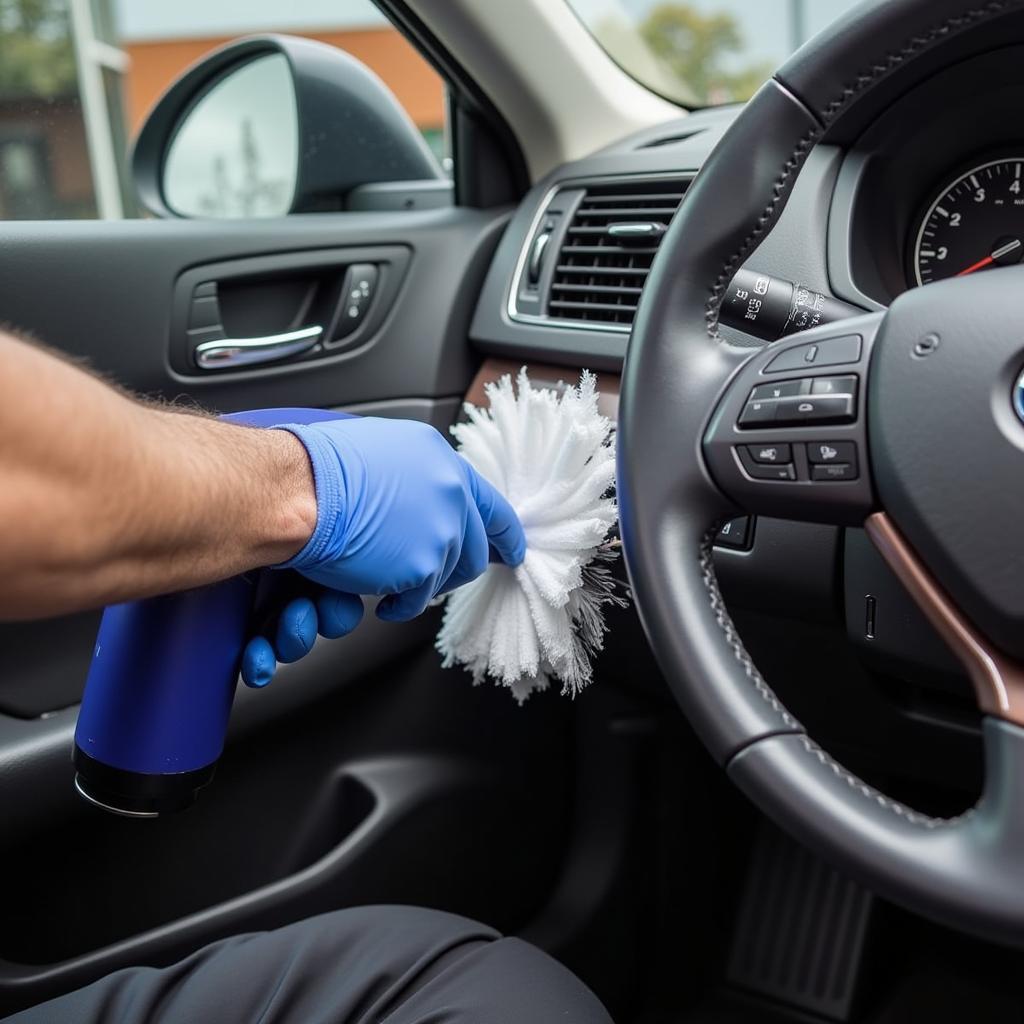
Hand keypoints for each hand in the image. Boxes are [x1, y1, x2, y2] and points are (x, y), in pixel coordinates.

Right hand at [240, 416, 523, 686]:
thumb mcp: (377, 453)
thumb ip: (410, 476)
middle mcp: (448, 490)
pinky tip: (379, 598)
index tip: (511, 549)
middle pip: (474, 545)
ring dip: (420, 584)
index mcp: (437, 457)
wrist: (293, 489)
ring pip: (448, 575)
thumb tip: (416, 496)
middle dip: (456, 566)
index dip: (502, 530)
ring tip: (388, 581)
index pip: (487, 500)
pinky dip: (398, 605)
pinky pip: (418, 600)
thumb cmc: (314, 468)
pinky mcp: (423, 566)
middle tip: (434, 577)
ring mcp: (440, 528)